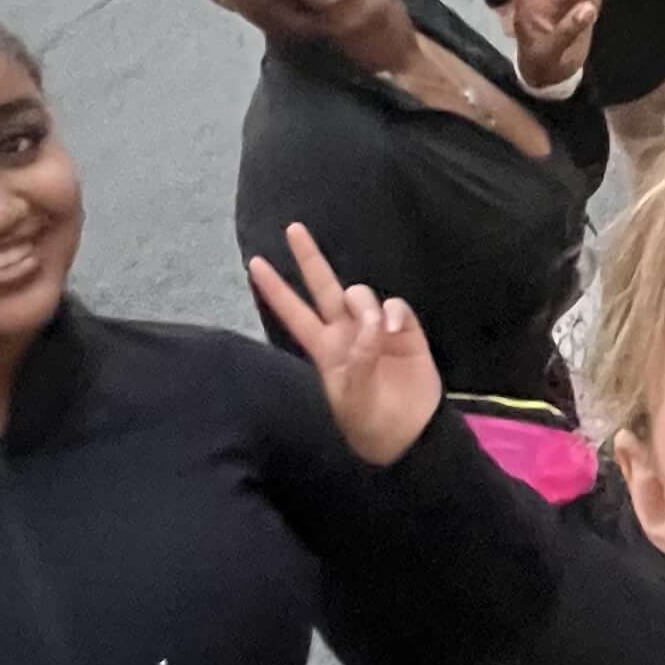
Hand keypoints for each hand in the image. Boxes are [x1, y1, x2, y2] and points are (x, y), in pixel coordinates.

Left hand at [248, 220, 445, 465]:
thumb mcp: (352, 399)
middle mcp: (347, 333)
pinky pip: (396, 306)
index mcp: (325, 349)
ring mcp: (376, 330)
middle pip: (324, 288)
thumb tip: (372, 324)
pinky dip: (393, 312)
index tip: (255, 264)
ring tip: (376, 332)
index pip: (294, 314)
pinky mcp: (406, 332)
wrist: (409, 436)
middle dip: (309, 259)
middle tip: (293, 229)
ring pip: (360, 295)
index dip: (275, 290)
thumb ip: (359, 360)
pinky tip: (394, 329)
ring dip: (362, 304)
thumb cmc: (369, 424)